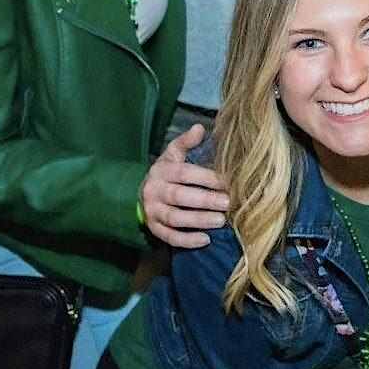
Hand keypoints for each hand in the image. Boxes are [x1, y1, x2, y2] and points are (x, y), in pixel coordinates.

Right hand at [138, 124, 227, 247]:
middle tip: (228, 203)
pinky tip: (205, 239)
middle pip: (180, 196)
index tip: (228, 181)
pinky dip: (187, 240)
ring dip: (199, 221)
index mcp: (162, 171)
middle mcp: (155, 191)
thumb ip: (185, 142)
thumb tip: (199, 127)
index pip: (184, 173)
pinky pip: (169, 237)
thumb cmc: (165, 173)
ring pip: (175, 218)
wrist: (140, 194)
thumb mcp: (172, 155)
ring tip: (221, 221)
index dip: (206, 177)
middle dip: (205, 200)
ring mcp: (153, 212)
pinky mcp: (153, 229)